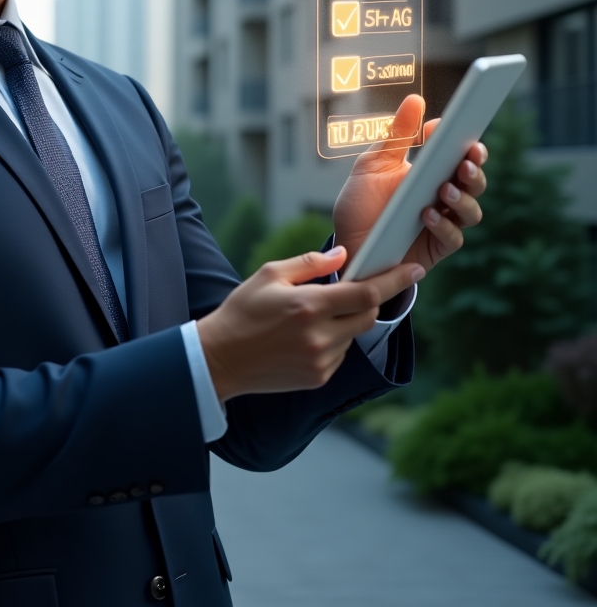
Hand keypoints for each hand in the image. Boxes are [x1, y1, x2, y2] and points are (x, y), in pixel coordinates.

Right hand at [196, 246, 423, 401]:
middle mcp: (320, 336)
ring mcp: (321, 360)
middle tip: (344, 293)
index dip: (394, 281)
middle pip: (368, 316)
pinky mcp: (318, 378)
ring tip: (309, 317)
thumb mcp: (269, 275)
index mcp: (309, 305)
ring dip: (344, 322)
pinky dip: (332, 341)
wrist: (220, 358)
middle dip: (366, 301)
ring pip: (353, 336)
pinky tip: (303, 338)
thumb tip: (343, 255)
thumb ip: (309, 263)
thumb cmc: (242, 311)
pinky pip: (340, 354)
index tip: (413, 271)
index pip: (366, 293)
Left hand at [332, 94, 487, 276]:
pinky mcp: (436, 248)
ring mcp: (442, 223)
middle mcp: (442, 198)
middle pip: (474, 182)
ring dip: (463, 198)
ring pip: (472, 211)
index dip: (472, 147)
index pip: (461, 157)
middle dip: (475, 171)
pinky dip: (443, 225)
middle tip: (466, 161)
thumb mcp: (373, 164)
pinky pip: (453, 238)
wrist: (346, 243)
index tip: (470, 133)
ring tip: (443, 189)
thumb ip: (397, 135)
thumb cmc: (361, 203)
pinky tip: (427, 214)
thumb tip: (416, 99)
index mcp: (432, 173)